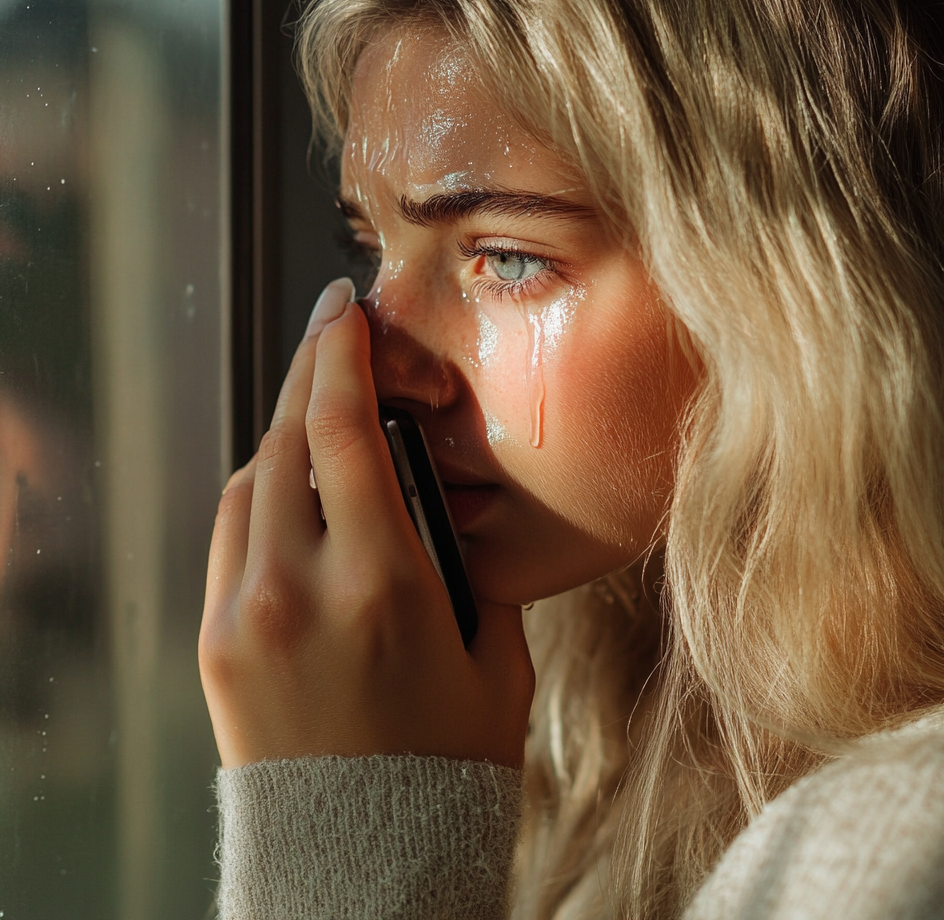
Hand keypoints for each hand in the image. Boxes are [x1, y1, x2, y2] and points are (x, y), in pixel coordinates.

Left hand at [199, 279, 534, 768]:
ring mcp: (246, 616)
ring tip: (316, 419)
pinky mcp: (218, 646)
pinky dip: (258, 496)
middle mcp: (302, 588)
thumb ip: (466, 574)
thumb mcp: (493, 659)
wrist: (366, 865)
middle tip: (330, 339)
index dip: (341, 357)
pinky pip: (230, 537)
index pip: (345, 433)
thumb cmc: (447, 768)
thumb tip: (435, 512)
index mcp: (385, 584)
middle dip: (308, 377)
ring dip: (283, 436)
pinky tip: (290, 493)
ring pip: (249, 482)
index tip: (343, 312)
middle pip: (286, 441)